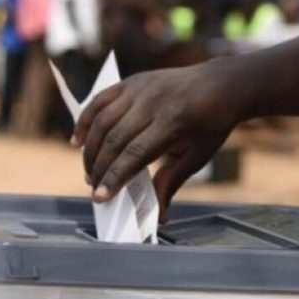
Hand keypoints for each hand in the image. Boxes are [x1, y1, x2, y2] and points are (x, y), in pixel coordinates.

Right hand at [72, 59, 246, 221]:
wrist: (220, 85)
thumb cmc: (210, 125)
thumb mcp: (197, 156)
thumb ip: (171, 183)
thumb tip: (158, 217)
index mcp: (173, 123)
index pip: (135, 154)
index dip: (114, 177)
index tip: (99, 197)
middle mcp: (153, 103)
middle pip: (114, 140)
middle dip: (99, 167)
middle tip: (93, 186)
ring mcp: (139, 89)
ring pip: (102, 121)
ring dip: (90, 149)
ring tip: (89, 170)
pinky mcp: (131, 82)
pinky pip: (99, 101)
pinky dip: (84, 121)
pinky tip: (77, 141)